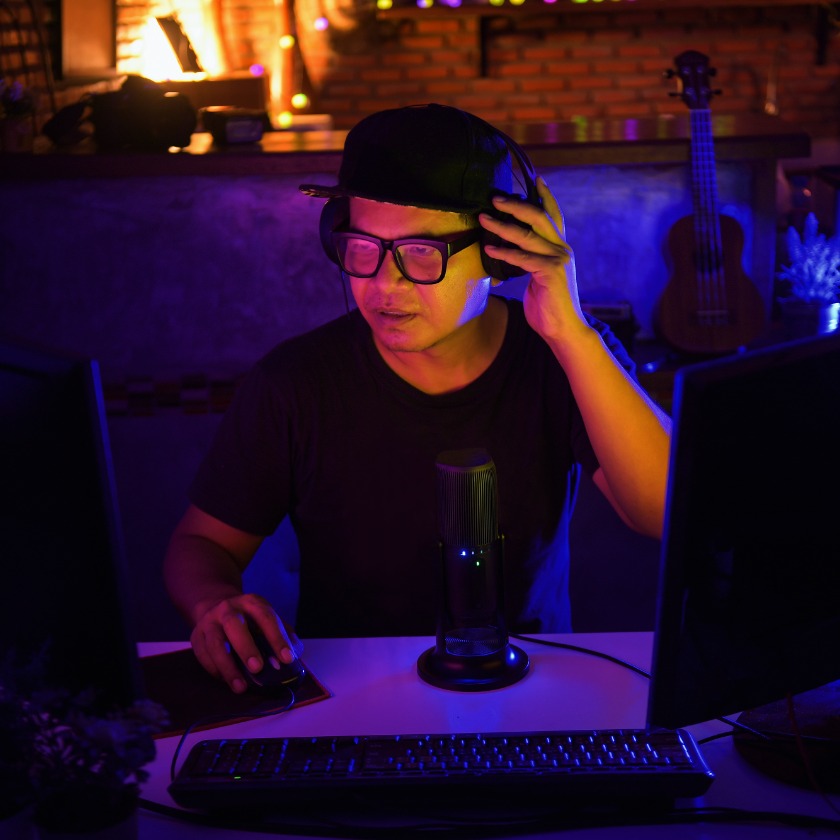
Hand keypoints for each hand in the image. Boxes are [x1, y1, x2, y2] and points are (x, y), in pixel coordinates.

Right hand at [189, 593, 301, 693]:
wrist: (215, 605)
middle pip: (234, 625)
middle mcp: (228, 608)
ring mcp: (210, 622)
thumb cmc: (249, 620)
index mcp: (251, 602)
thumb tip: (295, 655)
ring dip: (227, 667)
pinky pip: (203, 655)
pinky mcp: (196, 636)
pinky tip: (226, 680)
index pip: (266, 617)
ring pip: (215, 643)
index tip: (287, 658)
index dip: (277, 638)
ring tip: (240, 687)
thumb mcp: (267, 619)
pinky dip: (214, 670)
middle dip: (246, 647)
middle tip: (258, 669)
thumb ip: (283, 635)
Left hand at [480, 177, 589, 346]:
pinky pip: (523, 258)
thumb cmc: (548, 305)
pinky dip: (504, 252)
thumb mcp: (539, 277)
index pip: (553, 215)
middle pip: (539, 217)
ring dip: (502, 225)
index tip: (536, 177)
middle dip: (516, 204)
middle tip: (495, 197)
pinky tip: (489, 248)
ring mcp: (558, 260)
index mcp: (560, 247)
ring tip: (483, 218)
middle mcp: (562, 249)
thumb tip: (509, 251)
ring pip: (527, 235)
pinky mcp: (551, 273)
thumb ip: (529, 260)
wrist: (563, 329)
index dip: (545, 196)